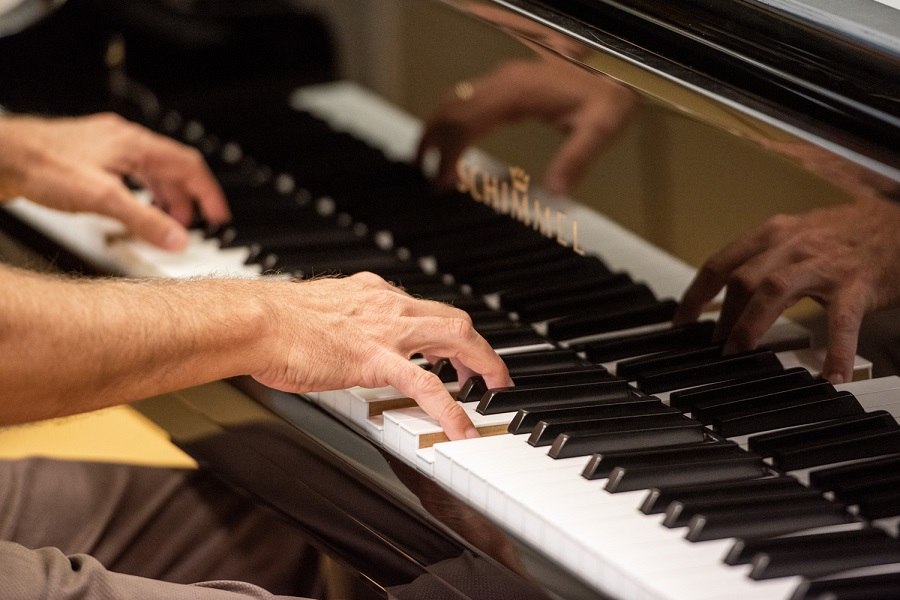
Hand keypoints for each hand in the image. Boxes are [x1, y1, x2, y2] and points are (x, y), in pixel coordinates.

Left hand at [0, 113, 228, 249]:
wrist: (0, 157)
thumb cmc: (42, 165)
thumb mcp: (103, 198)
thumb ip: (145, 220)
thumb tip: (178, 239)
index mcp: (135, 144)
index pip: (189, 165)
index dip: (208, 193)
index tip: (218, 216)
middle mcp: (124, 141)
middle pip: (172, 168)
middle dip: (186, 199)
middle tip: (192, 225)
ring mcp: (107, 148)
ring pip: (150, 171)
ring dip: (164, 197)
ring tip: (166, 222)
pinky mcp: (90, 158)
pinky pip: (130, 174)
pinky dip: (141, 193)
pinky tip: (133, 208)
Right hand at [251, 272, 511, 439]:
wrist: (257, 321)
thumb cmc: (275, 321)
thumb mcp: (319, 312)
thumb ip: (343, 323)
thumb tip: (343, 341)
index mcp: (374, 293)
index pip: (426, 309)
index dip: (448, 332)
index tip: (455, 350)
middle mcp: (388, 305)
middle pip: (454, 319)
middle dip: (481, 346)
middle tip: (492, 372)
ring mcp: (386, 330)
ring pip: (455, 339)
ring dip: (484, 366)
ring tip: (496, 391)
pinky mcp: (377, 358)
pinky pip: (427, 385)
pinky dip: (451, 410)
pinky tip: (462, 430)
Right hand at [417, 58, 636, 195]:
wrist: (618, 65)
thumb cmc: (609, 93)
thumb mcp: (598, 129)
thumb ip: (575, 161)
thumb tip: (555, 193)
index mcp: (518, 92)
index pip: (466, 123)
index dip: (449, 153)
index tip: (443, 180)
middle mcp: (504, 81)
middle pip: (451, 109)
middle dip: (432, 142)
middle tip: (424, 174)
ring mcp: (503, 78)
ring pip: (454, 100)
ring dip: (437, 129)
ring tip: (428, 160)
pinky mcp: (507, 81)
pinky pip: (467, 97)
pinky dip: (452, 119)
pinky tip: (453, 139)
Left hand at [674, 196, 899, 382]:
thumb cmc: (847, 235)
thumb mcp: (797, 236)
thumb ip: (764, 260)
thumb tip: (731, 295)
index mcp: (773, 234)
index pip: (720, 264)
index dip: (695, 295)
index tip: (681, 323)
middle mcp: (792, 244)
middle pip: (741, 280)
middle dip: (723, 318)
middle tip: (717, 349)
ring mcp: (824, 264)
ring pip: (773, 292)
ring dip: (750, 326)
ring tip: (741, 356)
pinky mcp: (858, 284)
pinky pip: (841, 321)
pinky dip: (835, 351)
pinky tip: (831, 376)